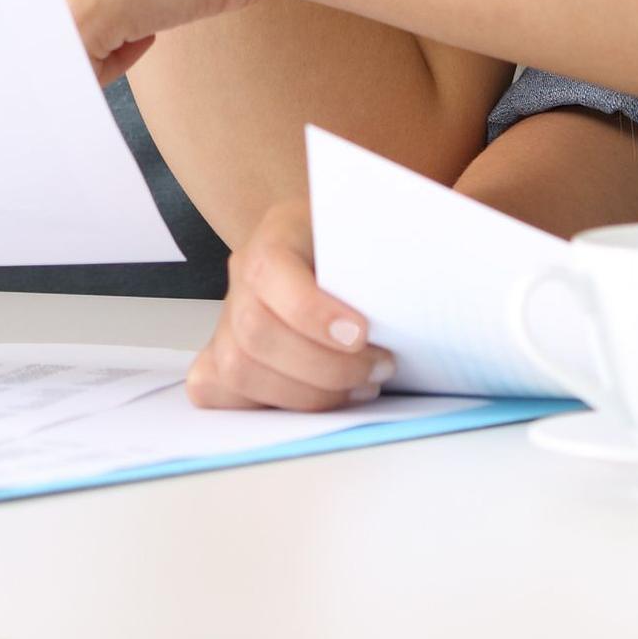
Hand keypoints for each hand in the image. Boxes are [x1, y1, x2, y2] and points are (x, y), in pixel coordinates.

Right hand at [186, 199, 390, 410]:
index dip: (311, 311)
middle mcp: (242, 274)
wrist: (325, 249)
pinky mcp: (219, 354)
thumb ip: (392, 255)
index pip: (271, 269)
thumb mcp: (377, 233)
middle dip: (325, 367)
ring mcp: (226, 317)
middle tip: (379, 368)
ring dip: (306, 395)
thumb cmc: (357, 250)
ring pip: (237, 369)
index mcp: (277, 233)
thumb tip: (423, 288)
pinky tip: (310, 402)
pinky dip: (258, 405)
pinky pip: (214, 387)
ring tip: (359, 388)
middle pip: (255, 331)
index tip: (361, 335)